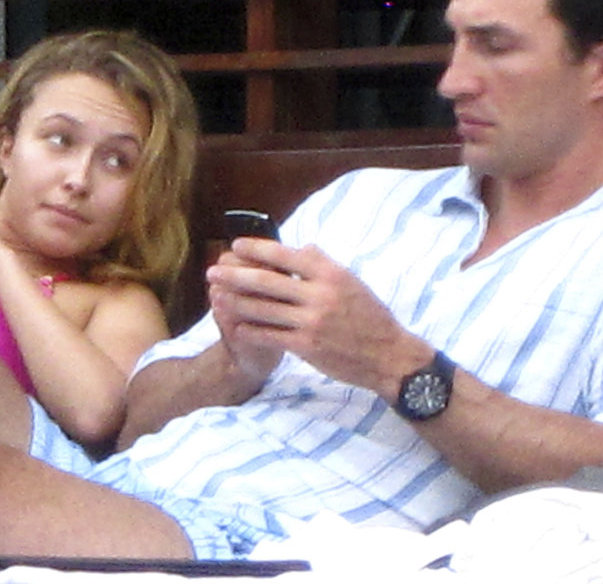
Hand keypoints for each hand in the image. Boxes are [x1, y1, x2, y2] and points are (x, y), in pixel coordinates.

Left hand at [207, 239, 430, 399]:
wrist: (388, 356)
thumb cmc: (371, 316)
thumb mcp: (353, 282)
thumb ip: (324, 265)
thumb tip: (303, 246)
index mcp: (331, 274)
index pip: (286, 255)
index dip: (257, 249)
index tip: (236, 245)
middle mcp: (320, 294)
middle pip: (267, 281)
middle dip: (236, 275)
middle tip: (213, 271)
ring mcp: (311, 322)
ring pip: (263, 309)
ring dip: (236, 302)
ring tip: (216, 296)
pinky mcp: (307, 346)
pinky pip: (270, 335)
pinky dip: (250, 329)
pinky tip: (235, 325)